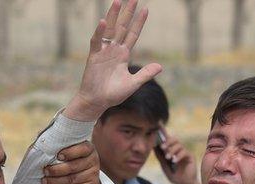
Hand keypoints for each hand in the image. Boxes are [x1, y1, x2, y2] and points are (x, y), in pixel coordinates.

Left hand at [43, 141, 103, 183]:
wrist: (89, 178)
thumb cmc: (75, 160)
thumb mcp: (73, 151)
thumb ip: (64, 147)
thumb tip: (44, 147)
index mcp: (89, 148)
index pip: (82, 149)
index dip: (70, 152)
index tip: (58, 156)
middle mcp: (93, 160)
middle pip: (73, 166)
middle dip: (56, 170)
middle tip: (45, 171)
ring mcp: (93, 174)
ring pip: (72, 179)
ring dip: (56, 181)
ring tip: (45, 181)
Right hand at [65, 0, 162, 121]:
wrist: (97, 102)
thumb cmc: (113, 94)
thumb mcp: (133, 84)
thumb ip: (145, 74)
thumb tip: (160, 67)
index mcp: (123, 54)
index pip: (132, 34)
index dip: (139, 23)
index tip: (146, 9)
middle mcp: (113, 49)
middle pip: (122, 27)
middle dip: (128, 12)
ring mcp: (103, 51)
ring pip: (109, 29)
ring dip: (113, 16)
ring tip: (118, 1)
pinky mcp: (94, 57)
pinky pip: (97, 41)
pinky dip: (100, 32)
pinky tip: (104, 21)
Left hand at [156, 130, 200, 183]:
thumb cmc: (174, 174)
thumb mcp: (164, 165)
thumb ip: (160, 156)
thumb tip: (153, 146)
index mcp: (171, 149)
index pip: (167, 138)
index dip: (163, 130)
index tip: (158, 123)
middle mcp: (178, 149)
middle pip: (174, 139)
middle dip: (168, 142)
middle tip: (163, 148)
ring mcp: (185, 152)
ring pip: (178, 145)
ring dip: (172, 150)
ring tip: (168, 158)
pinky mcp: (190, 156)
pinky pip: (184, 152)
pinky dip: (178, 156)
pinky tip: (174, 161)